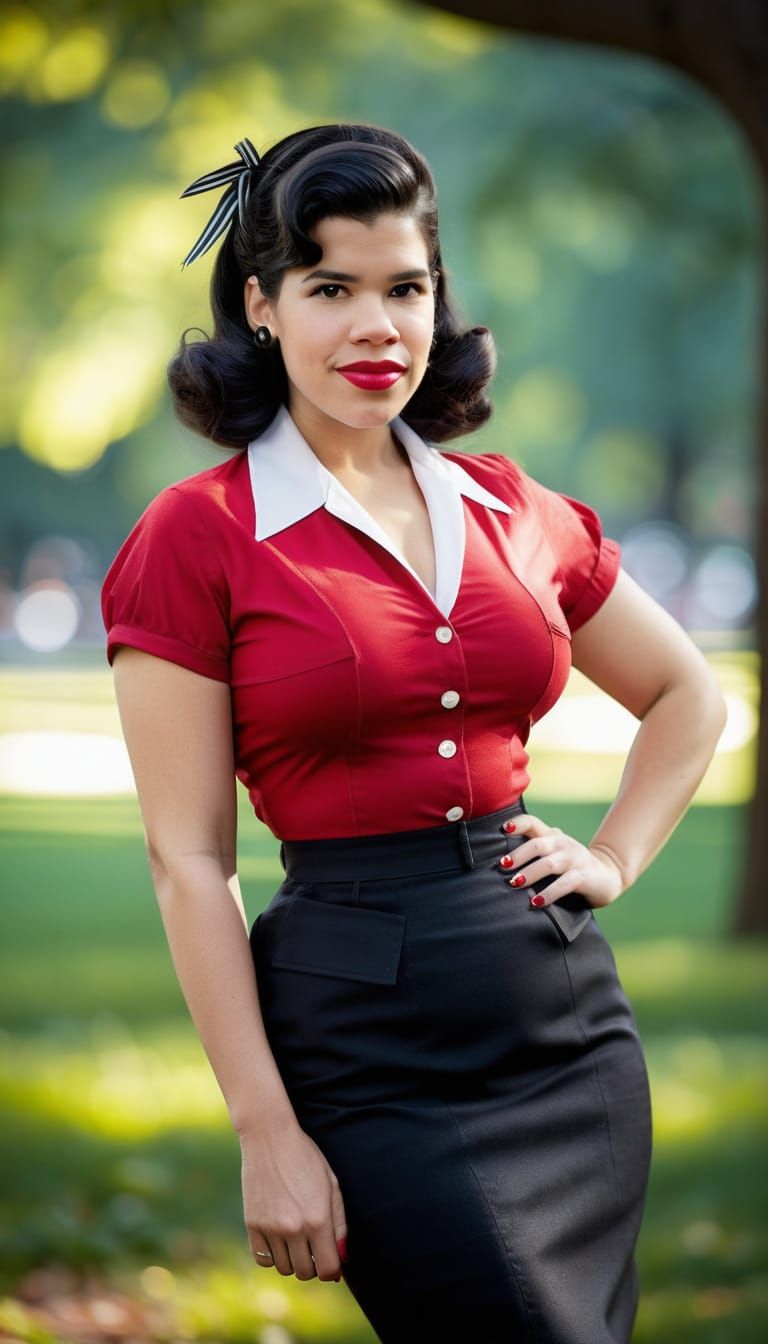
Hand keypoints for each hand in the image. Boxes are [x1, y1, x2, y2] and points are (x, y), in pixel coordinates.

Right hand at [239, 1120, 347, 1281]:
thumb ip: (339, 1224)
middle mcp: (294, 1228)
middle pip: (306, 1273)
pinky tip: (278, 1239)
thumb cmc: (306, 1158)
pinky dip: (272, 1256)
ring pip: (284, 1268)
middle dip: (314, 1265)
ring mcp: (271, 1228)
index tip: (332, 1262)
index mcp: (318, 1219)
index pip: (328, 1268)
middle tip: (314, 1247)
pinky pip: (263, 1259)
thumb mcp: (331, 1184)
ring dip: (293, 1260)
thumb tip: (343, 1256)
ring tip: (296, 1240)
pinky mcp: (252, 1225)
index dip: (333, 1271)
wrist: (270, 1138)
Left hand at [501, 812, 624, 909]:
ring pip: (549, 864)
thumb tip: (499, 862)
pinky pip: (564, 884)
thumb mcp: (554, 853)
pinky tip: (537, 902)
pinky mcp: (584, 876)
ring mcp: (574, 859)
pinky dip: (549, 893)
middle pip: (537, 845)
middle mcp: (563, 844)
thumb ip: (534, 850)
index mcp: (552, 836)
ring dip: (530, 873)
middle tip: (502, 866)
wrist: (608, 876)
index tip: (503, 829)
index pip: (533, 823)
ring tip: (515, 884)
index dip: (518, 823)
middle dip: (518, 855)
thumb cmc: (571, 866)